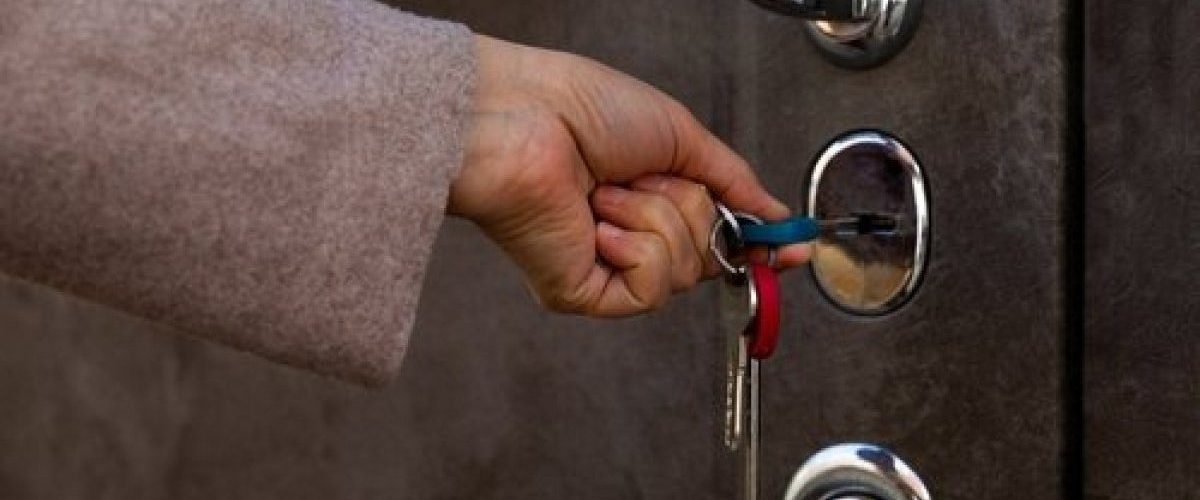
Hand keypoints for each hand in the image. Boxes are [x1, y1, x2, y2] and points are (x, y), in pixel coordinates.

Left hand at [449, 35, 808, 316]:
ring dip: (657, 217)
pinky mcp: (584, 293)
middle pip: (709, 254)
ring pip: (684, 269)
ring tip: (609, 190)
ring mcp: (607, 268)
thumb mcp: (682, 136)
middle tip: (648, 176)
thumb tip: (776, 215)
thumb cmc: (581, 108)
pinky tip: (599, 221)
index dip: (758, 247)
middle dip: (691, 208)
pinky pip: (650, 287)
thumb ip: (734, 181)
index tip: (795, 250)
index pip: (717, 239)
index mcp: (651, 198)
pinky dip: (635, 245)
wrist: (523, 117)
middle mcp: (630, 237)